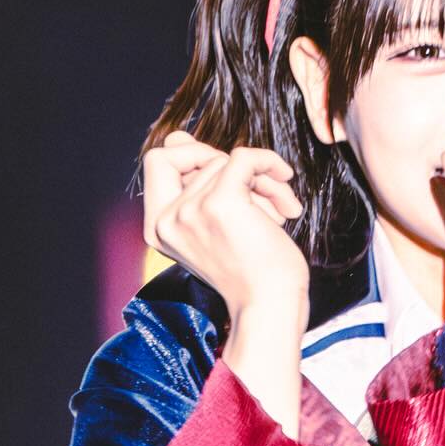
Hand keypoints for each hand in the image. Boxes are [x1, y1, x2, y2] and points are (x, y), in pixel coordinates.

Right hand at [142, 131, 309, 322]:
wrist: (271, 308)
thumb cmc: (254, 275)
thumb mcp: (216, 226)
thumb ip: (196, 184)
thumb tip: (178, 137)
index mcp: (158, 228)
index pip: (159, 161)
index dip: (194, 154)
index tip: (226, 173)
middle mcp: (166, 220)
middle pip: (200, 157)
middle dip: (235, 168)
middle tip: (259, 191)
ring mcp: (190, 211)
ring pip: (227, 161)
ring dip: (263, 182)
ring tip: (281, 212)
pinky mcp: (220, 204)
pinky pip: (244, 157)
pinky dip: (269, 164)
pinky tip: (286, 184)